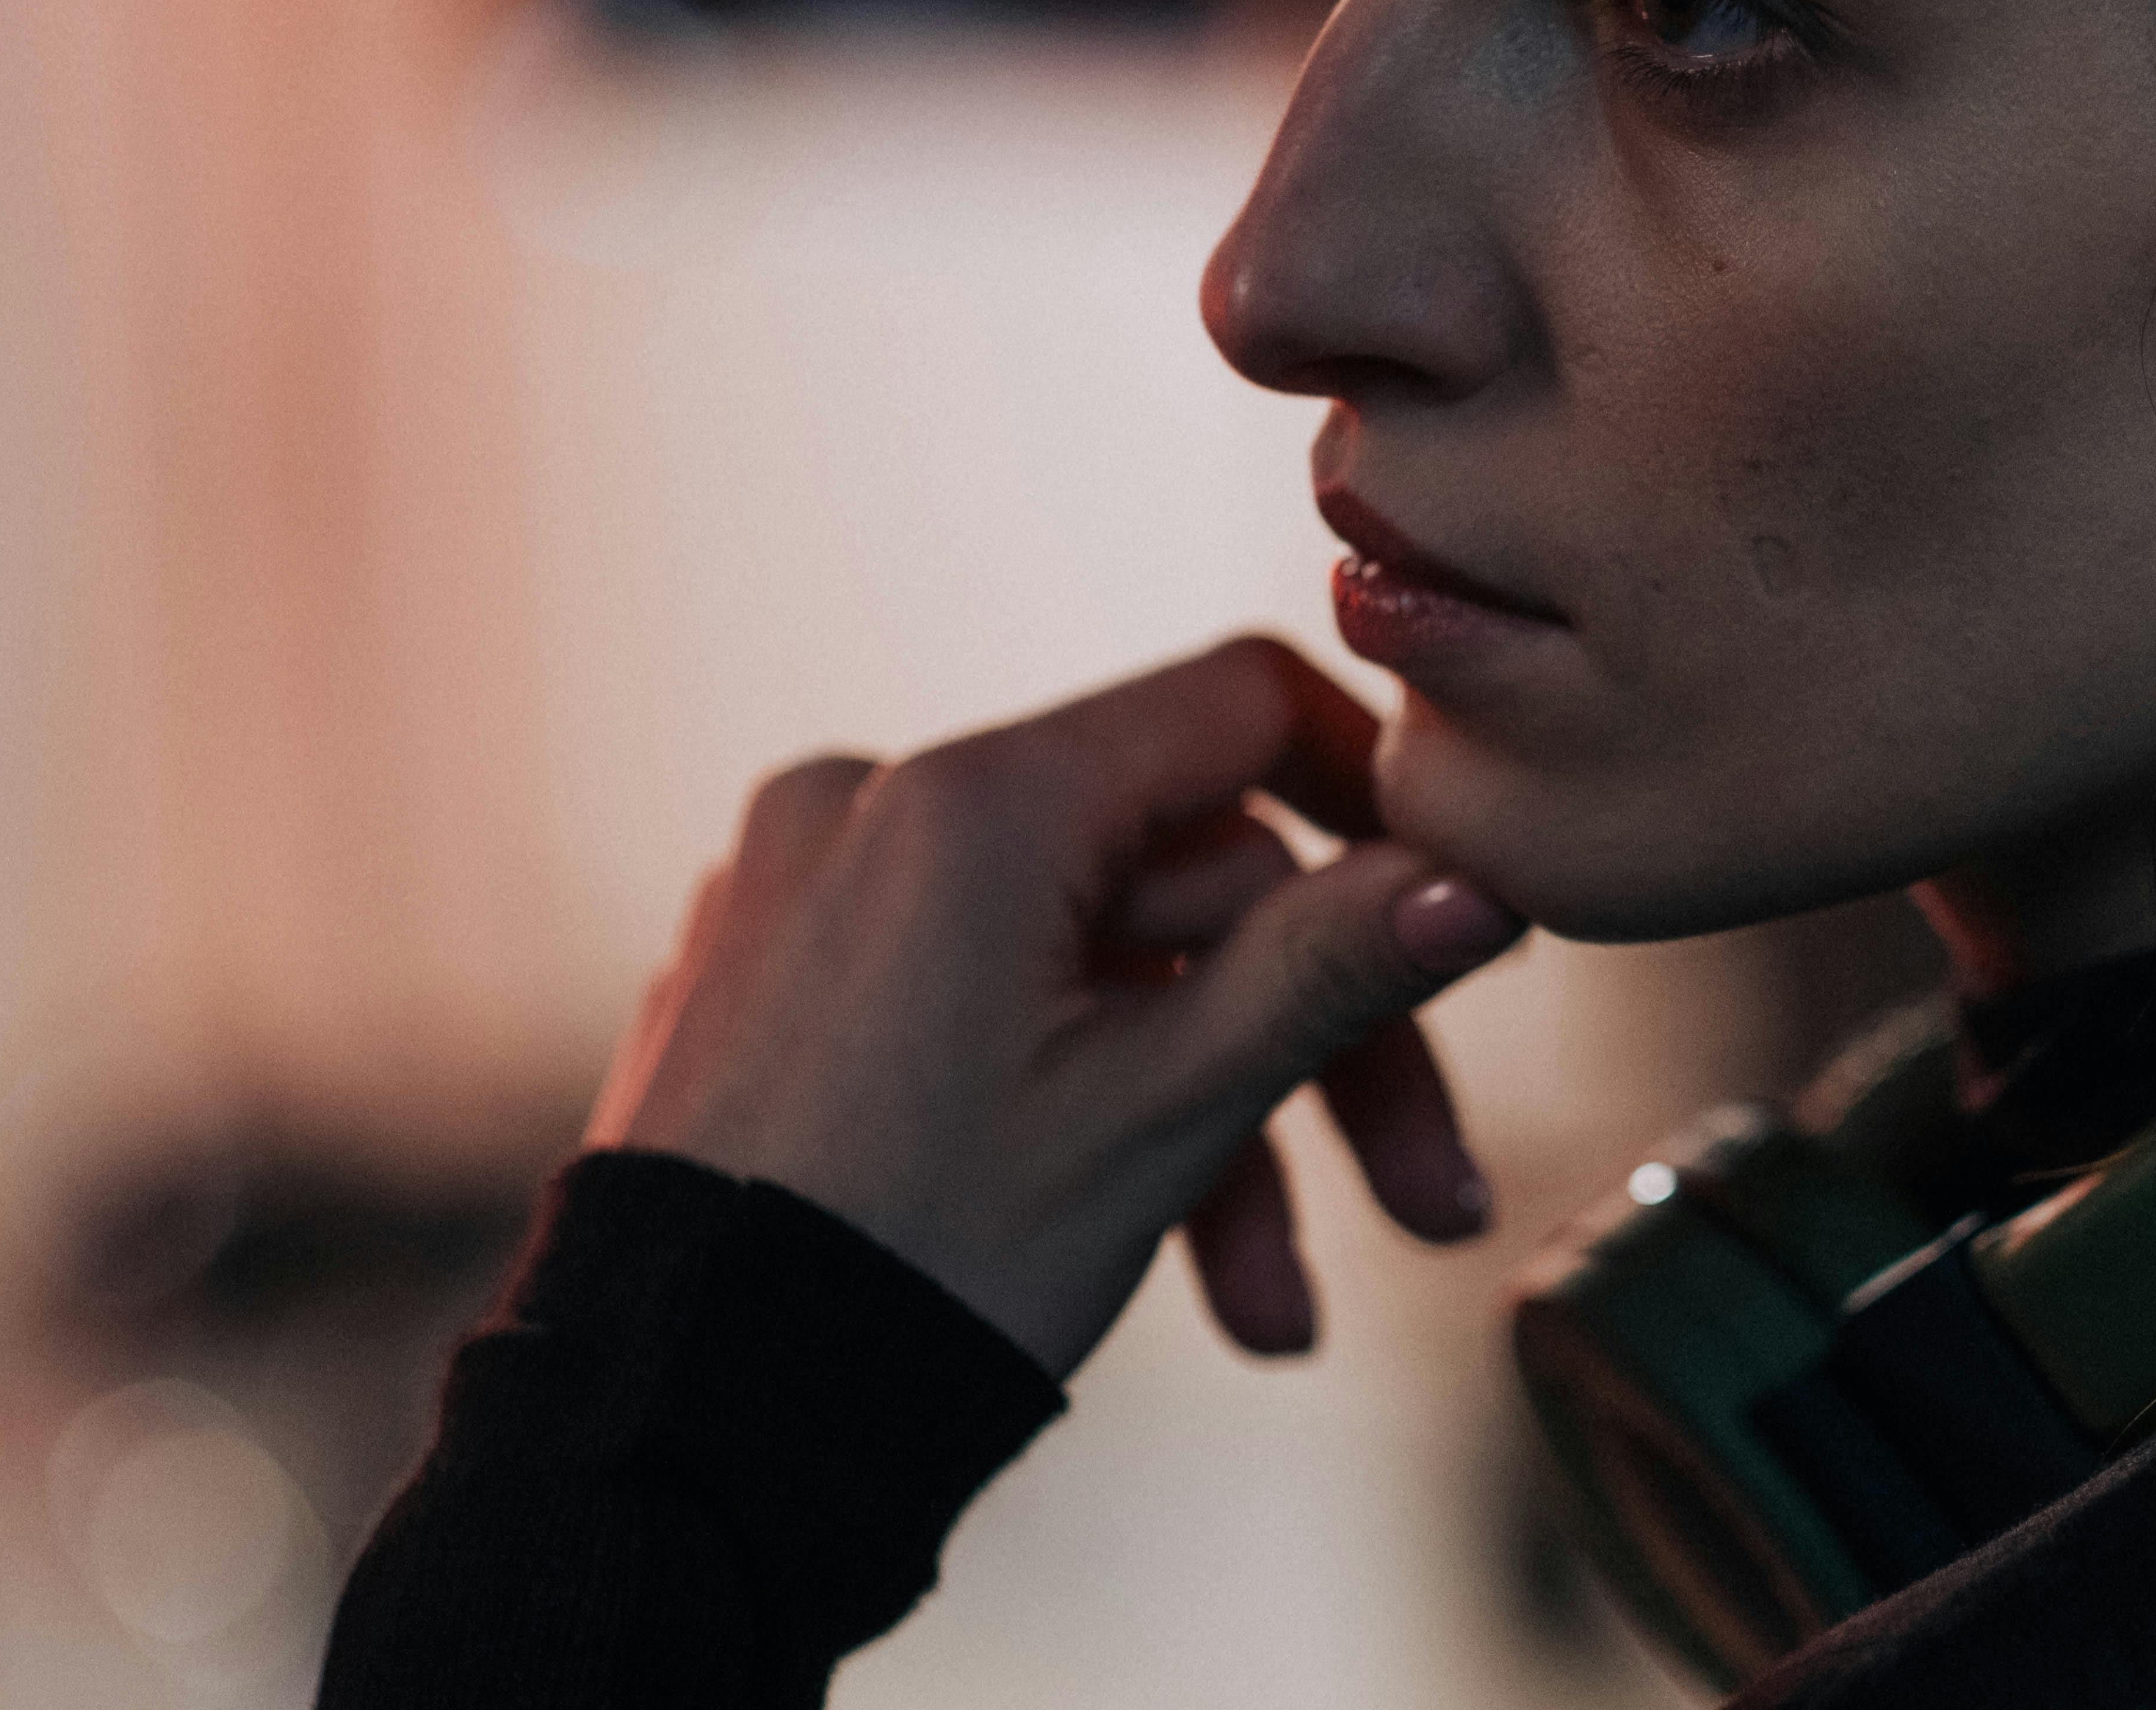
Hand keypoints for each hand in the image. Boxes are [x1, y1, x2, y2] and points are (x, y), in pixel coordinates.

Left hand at [584, 637, 1526, 1379]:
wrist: (670, 1448)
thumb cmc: (913, 1273)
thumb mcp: (1163, 1115)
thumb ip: (1330, 969)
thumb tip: (1485, 880)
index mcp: (971, 800)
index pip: (1238, 708)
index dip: (1373, 798)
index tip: (1457, 905)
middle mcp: (876, 807)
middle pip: (1182, 881)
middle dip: (1307, 1051)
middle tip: (1424, 1201)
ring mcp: (813, 895)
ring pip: (1095, 969)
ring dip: (1207, 1127)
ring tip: (1277, 1313)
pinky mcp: (780, 983)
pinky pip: (985, 1006)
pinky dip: (1080, 1112)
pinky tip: (1153, 1262)